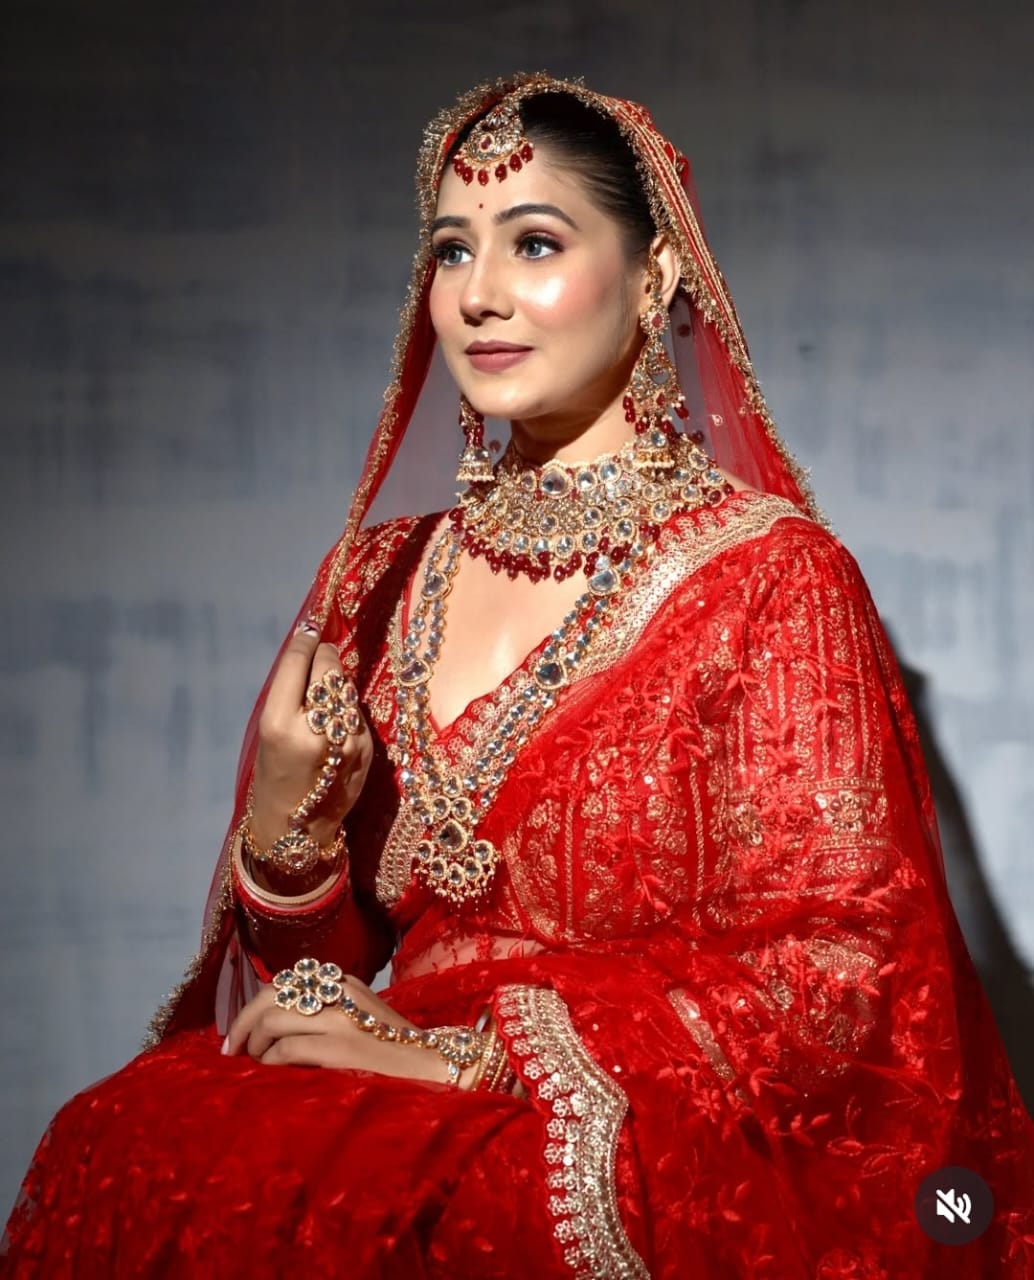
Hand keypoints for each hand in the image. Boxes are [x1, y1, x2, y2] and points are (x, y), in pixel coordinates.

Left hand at [223, 974, 475, 1087]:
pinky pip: (285, 1048)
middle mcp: (339, 992)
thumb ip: (324, 1012)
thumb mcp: (359, 1016)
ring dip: (253, 1043)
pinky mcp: (340, 1048)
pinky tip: (271, 1072)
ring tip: (251, 1062)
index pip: (284, 983)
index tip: (242, 1030)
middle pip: (270, 995)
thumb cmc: (393, 1049)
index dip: (255, 1006)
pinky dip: (269, 1062)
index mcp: (343, 982)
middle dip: (243, 1022)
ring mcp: (340, 1019)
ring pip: (272, 1018)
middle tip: (231, 1048)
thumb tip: (274, 1026)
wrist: (433, 1067)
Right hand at [250, 622, 372, 851]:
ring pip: (347, 689)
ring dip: (339, 684)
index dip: (305, 641)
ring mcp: (346, 741)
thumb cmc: (273, 776)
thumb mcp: (269, 733)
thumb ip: (290, 694)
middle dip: (325, 658)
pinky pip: (358, 713)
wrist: (295, 831)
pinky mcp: (366, 750)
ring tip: (326, 694)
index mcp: (280, 725)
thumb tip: (312, 650)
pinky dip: (348, 710)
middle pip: (329, 670)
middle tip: (321, 655)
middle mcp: (316, 731)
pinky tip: (338, 723)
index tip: (308, 630)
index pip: (298, 663)